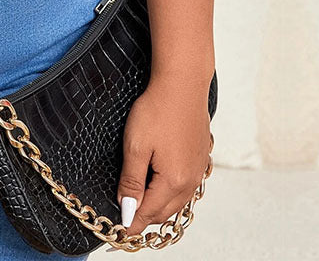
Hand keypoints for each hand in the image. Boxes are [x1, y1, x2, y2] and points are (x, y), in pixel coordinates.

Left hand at [116, 74, 213, 239]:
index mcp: (173, 181)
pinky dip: (171, 193)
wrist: (182, 85)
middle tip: (126, 222)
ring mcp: (198, 170)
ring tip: (141, 208)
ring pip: (176, 200)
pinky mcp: (200, 158)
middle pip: (164, 211)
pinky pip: (185, 186)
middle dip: (145, 218)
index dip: (131, 223)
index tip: (118, 234)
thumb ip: (131, 181)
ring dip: (158, 207)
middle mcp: (190, 181)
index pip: (148, 213)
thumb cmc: (157, 110)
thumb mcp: (136, 146)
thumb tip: (128, 210)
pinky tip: (161, 187)